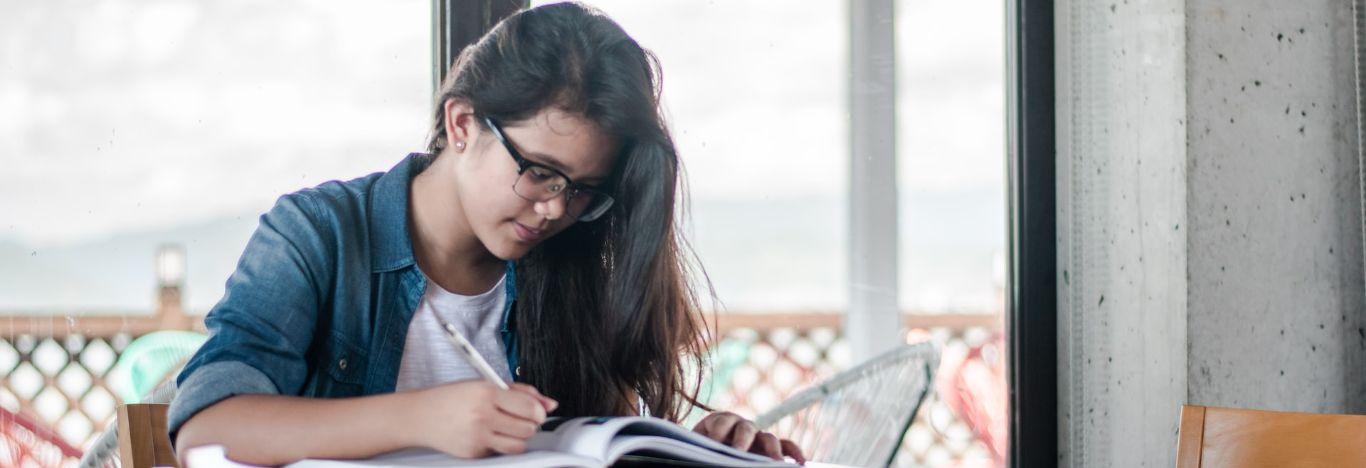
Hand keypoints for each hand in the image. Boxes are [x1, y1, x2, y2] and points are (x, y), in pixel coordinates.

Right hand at [408, 381, 557, 457]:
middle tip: (520, 418)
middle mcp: (482, 415)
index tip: (537, 411)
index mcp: (486, 393)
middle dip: (530, 424)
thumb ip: (520, 392)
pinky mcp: (473, 453)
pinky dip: (500, 445)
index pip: (529, 407)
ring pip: (519, 445)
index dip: (539, 411)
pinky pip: (500, 452)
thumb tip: (550, 404)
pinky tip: (489, 435)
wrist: (421, 416)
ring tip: (507, 428)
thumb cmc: (453, 398)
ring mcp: (477, 437)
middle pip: (528, 428)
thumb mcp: (485, 385)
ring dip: (519, 437)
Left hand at [692, 411, 805, 464]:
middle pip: (746, 428)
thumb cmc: (701, 451)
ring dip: (772, 450)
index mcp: (719, 421)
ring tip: (776, 463)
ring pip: (769, 438)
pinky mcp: (770, 447)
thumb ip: (704, 452)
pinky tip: (801, 463)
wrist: (706, 451)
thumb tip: (706, 458)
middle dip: (743, 440)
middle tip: (738, 452)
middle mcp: (741, 426)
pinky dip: (794, 452)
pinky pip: (786, 446)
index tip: (714, 441)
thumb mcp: (700, 450)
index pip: (721, 421)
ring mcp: (757, 436)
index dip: (718, 429)